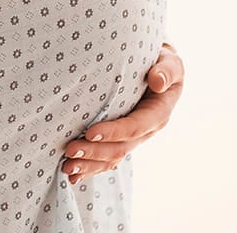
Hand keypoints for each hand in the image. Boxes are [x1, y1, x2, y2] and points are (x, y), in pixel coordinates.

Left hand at [60, 42, 184, 184]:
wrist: (157, 69)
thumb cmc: (160, 61)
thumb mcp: (170, 62)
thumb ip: (166, 70)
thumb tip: (157, 81)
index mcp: (158, 113)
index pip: (136, 127)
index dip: (114, 132)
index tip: (90, 132)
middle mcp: (146, 130)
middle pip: (120, 148)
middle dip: (95, 152)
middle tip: (70, 151)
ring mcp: (133, 138)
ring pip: (112, 158)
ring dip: (89, 165)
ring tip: (67, 167)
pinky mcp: (121, 140)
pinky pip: (107, 159)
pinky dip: (91, 168)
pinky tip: (74, 176)